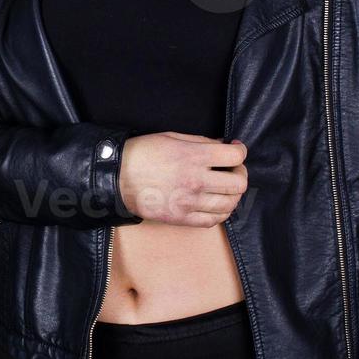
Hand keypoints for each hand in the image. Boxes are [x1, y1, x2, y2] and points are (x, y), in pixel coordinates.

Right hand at [118, 132, 248, 226]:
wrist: (118, 177)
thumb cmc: (143, 153)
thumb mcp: (172, 137)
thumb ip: (201, 142)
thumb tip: (223, 146)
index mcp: (194, 156)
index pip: (235, 156)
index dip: (240, 151)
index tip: (236, 150)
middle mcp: (196, 181)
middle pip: (238, 184)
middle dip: (240, 174)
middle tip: (233, 170)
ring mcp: (189, 202)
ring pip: (230, 204)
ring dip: (233, 195)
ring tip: (225, 188)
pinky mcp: (182, 218)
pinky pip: (213, 220)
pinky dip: (221, 212)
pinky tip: (217, 204)